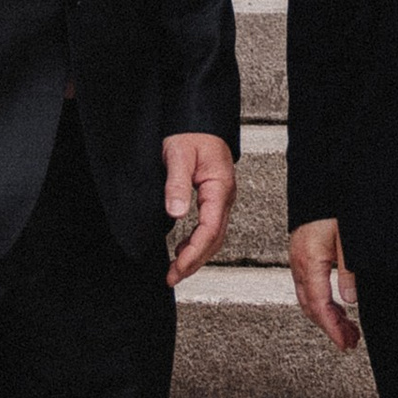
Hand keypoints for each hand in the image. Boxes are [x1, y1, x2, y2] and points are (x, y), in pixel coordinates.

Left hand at [164, 130, 236, 285]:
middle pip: (215, 239)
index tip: (177, 268)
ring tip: (176, 270)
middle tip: (172, 277)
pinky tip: (182, 249)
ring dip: (197, 255)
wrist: (198, 120)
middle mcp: (225, 196)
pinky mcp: (215, 197)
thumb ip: (176, 184)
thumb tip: (176, 214)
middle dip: (194, 262)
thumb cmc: (190, 133)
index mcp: (219, 187)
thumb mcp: (177, 155)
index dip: (194, 253)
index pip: (210, 229)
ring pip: (214, 236)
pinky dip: (198, 242)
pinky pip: (210, 226)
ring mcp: (222, 198)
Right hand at [288, 215, 360, 354]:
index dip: (332, 328)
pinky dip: (321, 301)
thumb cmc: (332, 206)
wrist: (321, 182)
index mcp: (310, 262)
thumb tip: (349, 299)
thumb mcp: (348, 239)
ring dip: (326, 315)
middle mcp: (299, 263)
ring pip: (308, 298)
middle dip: (330, 327)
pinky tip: (334, 303)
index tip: (345, 343)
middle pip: (311, 307)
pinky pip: (307, 285)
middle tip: (350, 341)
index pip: (320, 306)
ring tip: (346, 326)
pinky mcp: (301, 252)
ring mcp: (298, 258)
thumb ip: (348, 270)